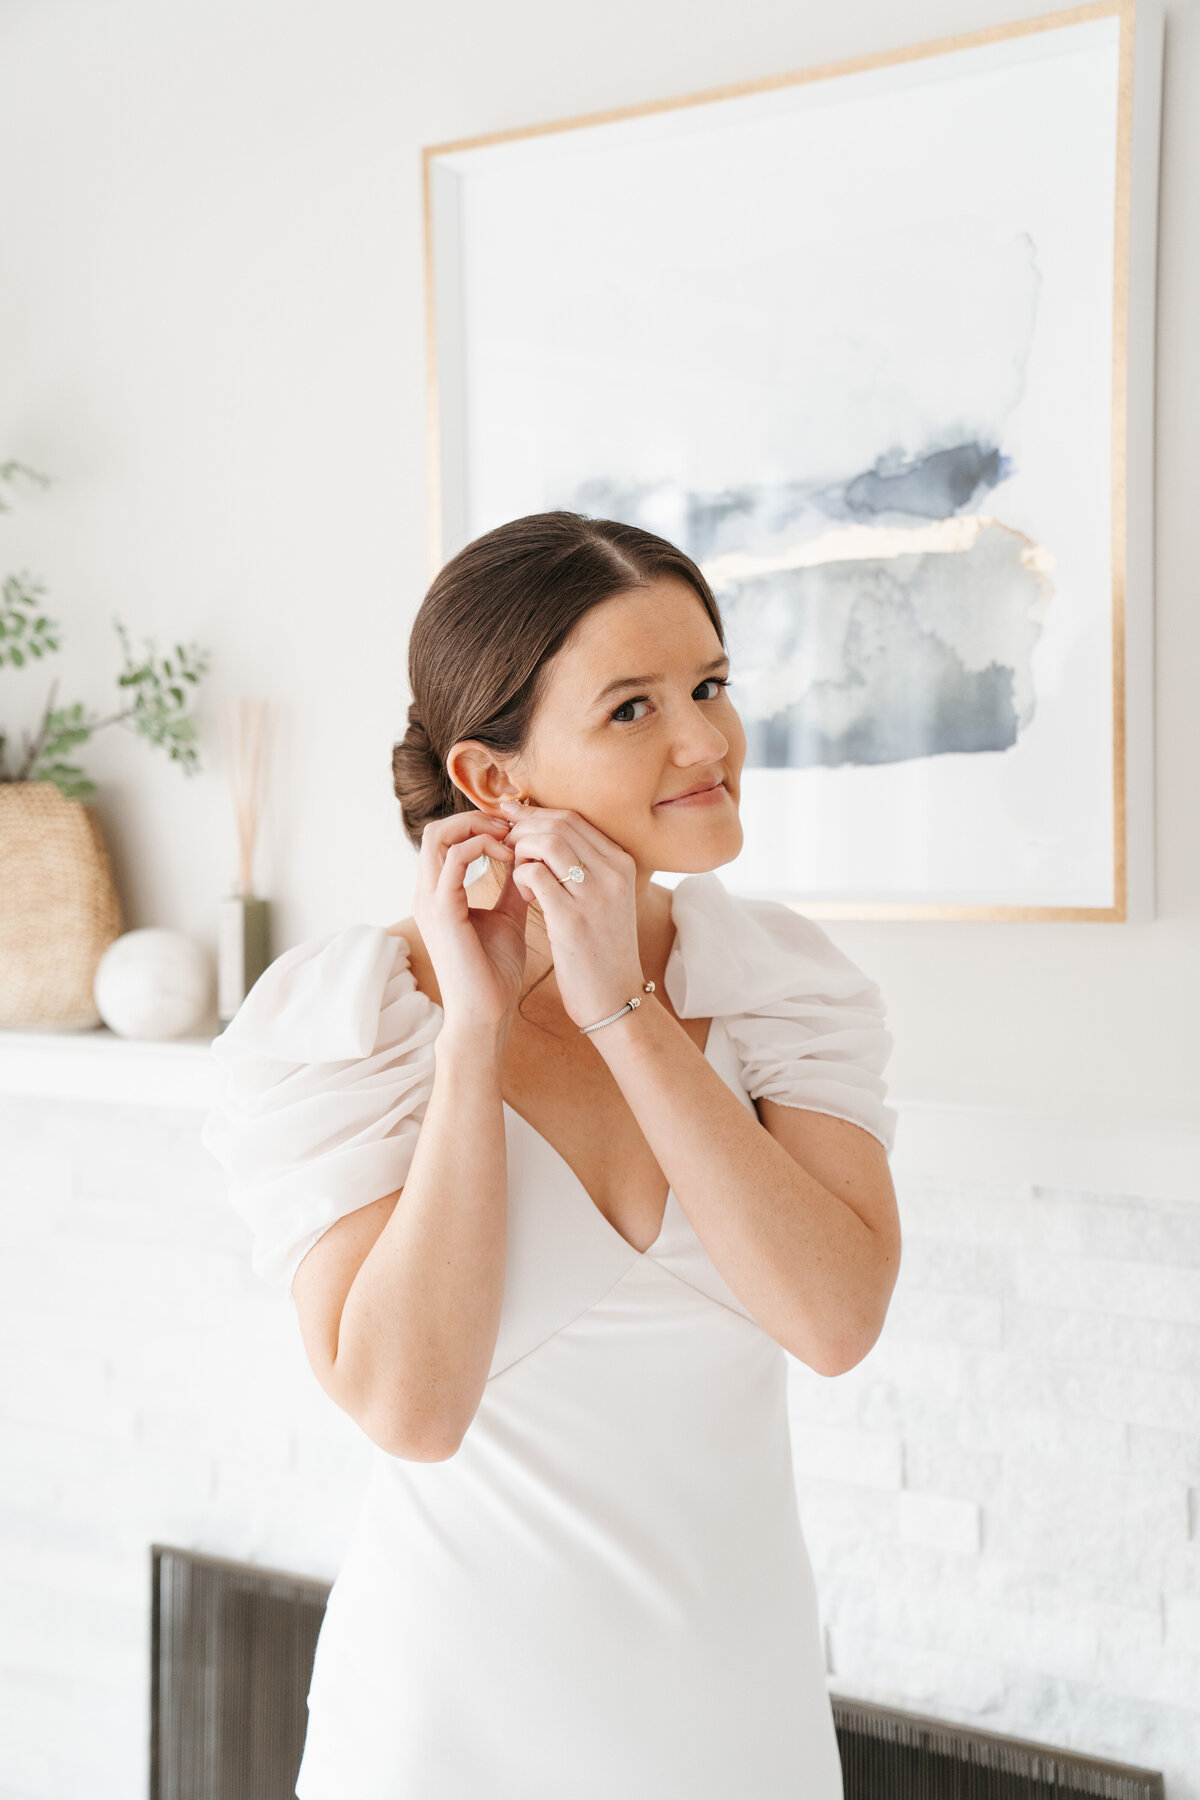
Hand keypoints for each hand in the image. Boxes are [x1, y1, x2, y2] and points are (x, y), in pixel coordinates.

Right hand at [411, 809, 528, 1035]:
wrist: (487, 1013)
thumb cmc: (494, 972)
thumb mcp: (507, 917)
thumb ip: (511, 887)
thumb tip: (527, 859)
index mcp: (439, 893)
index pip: (445, 838)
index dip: (478, 824)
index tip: (514, 830)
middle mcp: (427, 893)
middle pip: (437, 830)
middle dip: (476, 819)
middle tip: (512, 828)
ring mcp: (430, 901)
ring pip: (438, 837)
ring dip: (478, 829)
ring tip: (510, 840)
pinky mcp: (442, 911)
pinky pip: (453, 860)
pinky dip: (482, 848)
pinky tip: (510, 859)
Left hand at [496, 799, 644, 1031]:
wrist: (615, 999)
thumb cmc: (602, 950)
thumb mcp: (606, 900)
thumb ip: (585, 868)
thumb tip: (546, 836)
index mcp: (622, 864)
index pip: (574, 818)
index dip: (537, 814)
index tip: (513, 819)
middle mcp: (613, 873)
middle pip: (559, 824)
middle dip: (523, 828)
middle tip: (506, 846)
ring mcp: (595, 895)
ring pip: (546, 843)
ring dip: (520, 851)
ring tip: (516, 871)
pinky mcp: (572, 919)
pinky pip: (534, 876)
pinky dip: (520, 877)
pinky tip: (524, 896)